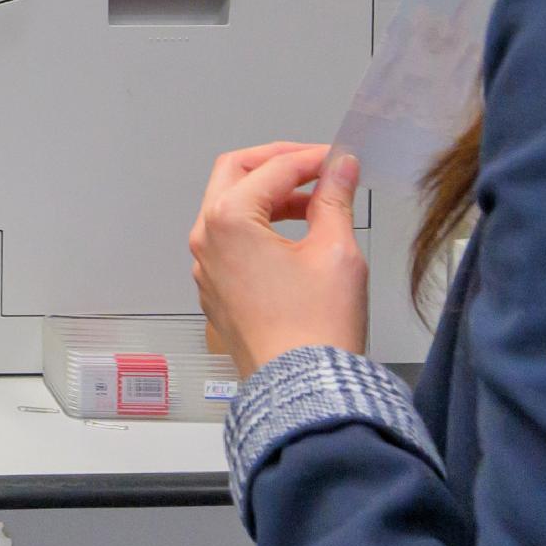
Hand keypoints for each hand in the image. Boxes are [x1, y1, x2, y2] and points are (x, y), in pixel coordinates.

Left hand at [187, 142, 369, 372]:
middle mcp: (206, 240)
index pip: (272, 169)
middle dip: (277, 164)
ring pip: (229, 209)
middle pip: (235, 175)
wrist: (303, 388)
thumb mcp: (336, 250)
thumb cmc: (316, 327)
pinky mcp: (215, 290)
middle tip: (316, 166)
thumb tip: (340, 168)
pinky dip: (259, 227)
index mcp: (228, 220)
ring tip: (315, 202)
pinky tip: (295, 236)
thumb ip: (334, 199)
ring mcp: (206, 267)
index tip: (339, 159)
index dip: (310, 157)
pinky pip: (230, 242)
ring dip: (268, 196)